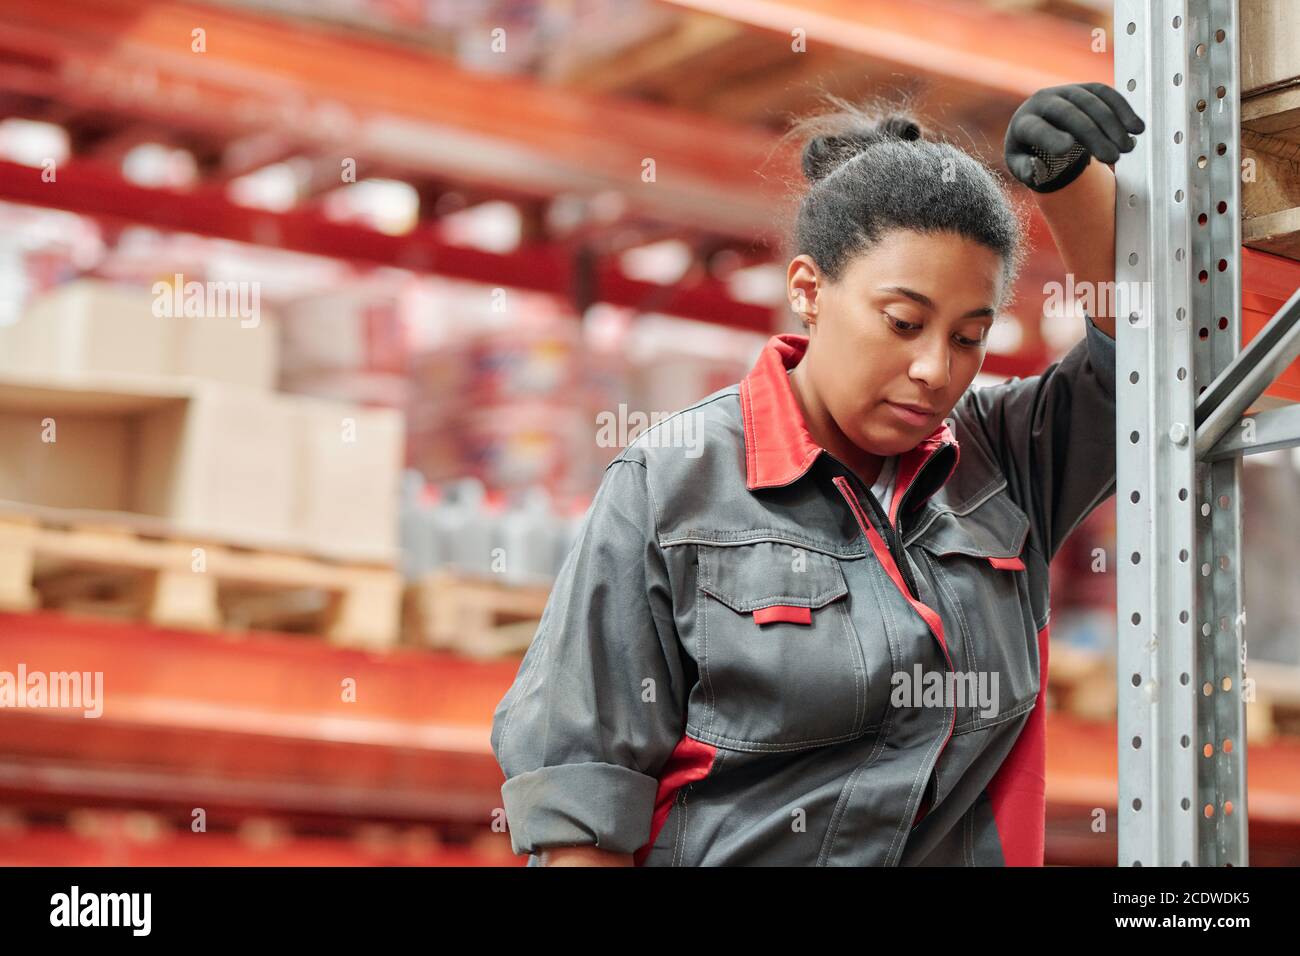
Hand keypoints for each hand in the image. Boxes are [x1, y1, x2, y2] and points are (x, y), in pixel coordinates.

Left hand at [1004, 82, 1144, 192]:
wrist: (1037, 130)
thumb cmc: (1028, 152)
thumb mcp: (1021, 166)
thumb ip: (1025, 170)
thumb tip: (1035, 169)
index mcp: (1023, 123)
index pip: (1036, 128)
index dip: (1050, 137)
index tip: (1067, 150)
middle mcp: (1043, 101)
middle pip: (1069, 114)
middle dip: (1093, 135)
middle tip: (1113, 158)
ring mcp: (1065, 91)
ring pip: (1091, 101)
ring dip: (1113, 124)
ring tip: (1128, 148)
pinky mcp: (1084, 89)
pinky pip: (1106, 93)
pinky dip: (1123, 110)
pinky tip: (1136, 128)